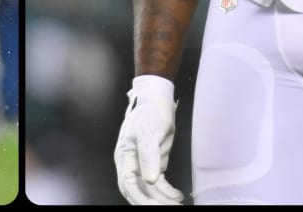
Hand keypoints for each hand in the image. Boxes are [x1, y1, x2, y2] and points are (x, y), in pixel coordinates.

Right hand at [113, 75, 183, 204]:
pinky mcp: (153, 164)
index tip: (155, 205)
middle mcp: (130, 164)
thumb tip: (149, 180)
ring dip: (162, 199)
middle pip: (137, 191)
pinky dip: (167, 192)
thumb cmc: (150, 113)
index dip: (141, 198)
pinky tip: (177, 195)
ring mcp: (141, 165)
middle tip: (169, 207)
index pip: (129, 184)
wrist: (158, 101)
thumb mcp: (149, 132)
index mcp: (124, 156)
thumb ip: (148, 156)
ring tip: (178, 203)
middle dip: (152, 203)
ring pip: (149, 190)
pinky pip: (158, 184)